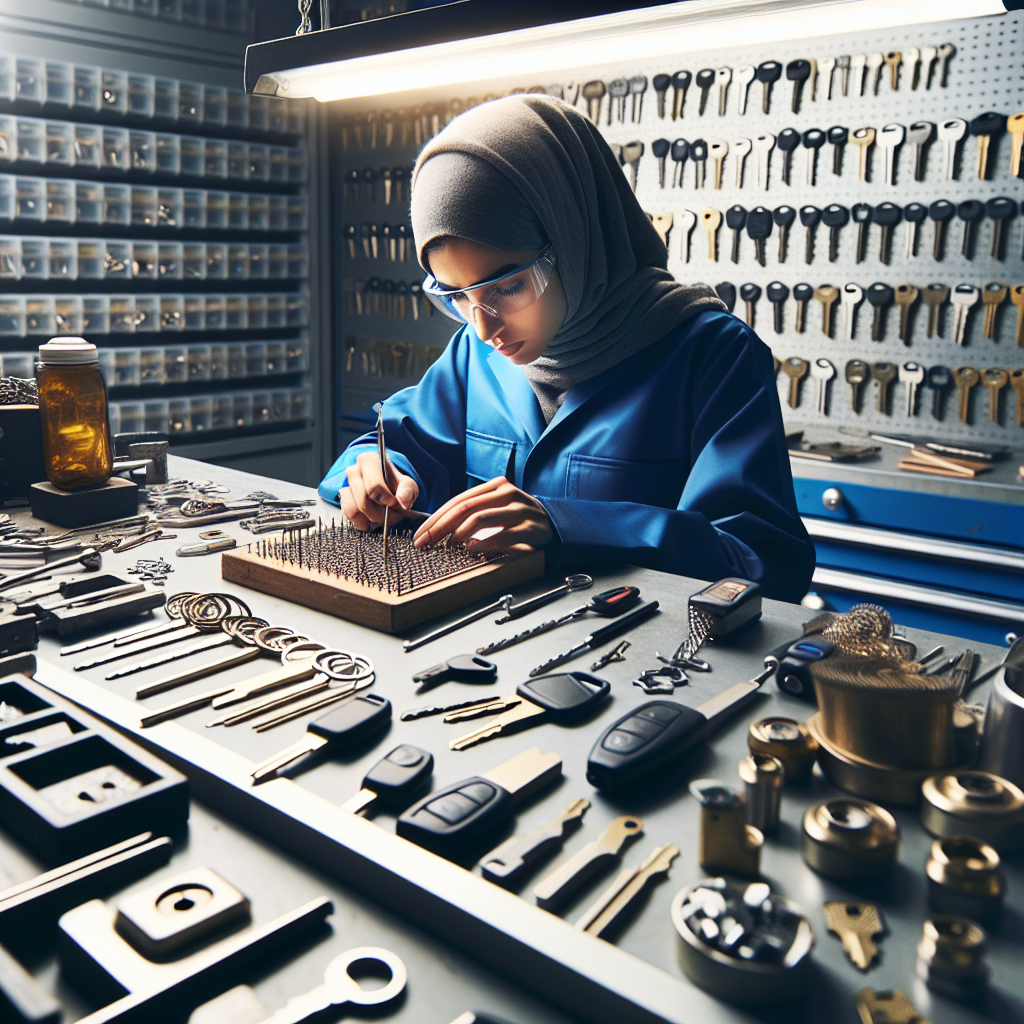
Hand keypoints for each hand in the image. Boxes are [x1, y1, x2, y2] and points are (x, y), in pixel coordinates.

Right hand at [340, 450, 418, 530]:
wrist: (387, 489)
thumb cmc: (396, 485)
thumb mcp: (407, 484)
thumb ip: (407, 491)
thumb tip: (402, 502)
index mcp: (370, 461)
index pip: (373, 485)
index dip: (384, 498)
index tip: (393, 504)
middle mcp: (354, 470)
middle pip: (363, 499)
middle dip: (379, 513)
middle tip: (391, 515)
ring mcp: (346, 485)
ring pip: (354, 508)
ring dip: (370, 518)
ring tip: (382, 518)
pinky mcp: (343, 499)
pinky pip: (349, 514)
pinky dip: (361, 522)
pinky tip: (370, 520)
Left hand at [413, 477, 553, 552]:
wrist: (557, 525)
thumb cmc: (520, 519)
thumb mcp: (498, 507)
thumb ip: (474, 512)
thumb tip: (439, 529)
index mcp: (495, 486)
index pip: (458, 500)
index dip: (435, 518)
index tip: (420, 534)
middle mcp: (507, 494)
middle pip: (464, 508)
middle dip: (439, 527)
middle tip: (424, 543)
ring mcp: (519, 511)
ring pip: (480, 518)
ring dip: (458, 534)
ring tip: (447, 547)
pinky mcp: (529, 529)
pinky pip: (500, 536)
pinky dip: (482, 544)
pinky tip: (471, 551)